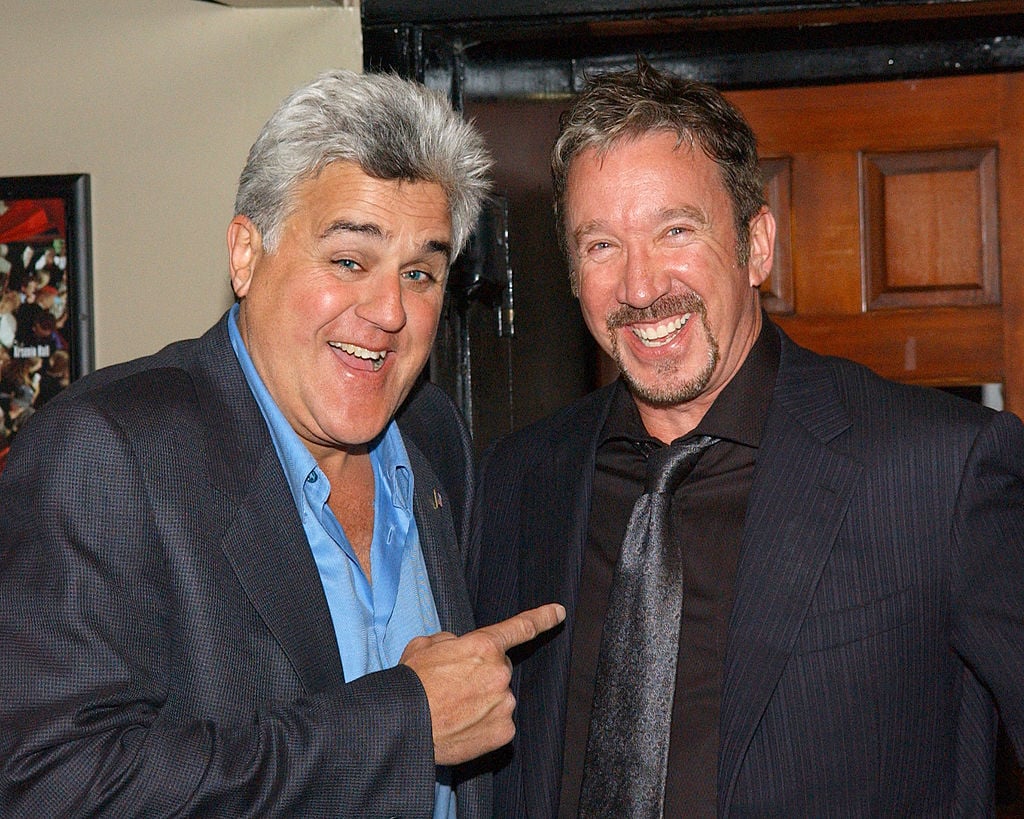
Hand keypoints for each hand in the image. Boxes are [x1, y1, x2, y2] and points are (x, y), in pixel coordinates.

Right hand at [399, 603, 564, 765]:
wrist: (404, 725)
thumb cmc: (412, 684)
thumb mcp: (426, 645)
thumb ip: (452, 640)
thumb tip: (460, 648)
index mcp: (483, 646)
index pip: (520, 628)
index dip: (543, 618)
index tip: (559, 612)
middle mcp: (500, 673)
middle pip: (499, 669)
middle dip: (482, 674)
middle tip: (453, 687)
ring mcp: (504, 704)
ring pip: (498, 697)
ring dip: (482, 700)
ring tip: (452, 709)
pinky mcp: (504, 732)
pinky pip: (498, 723)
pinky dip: (483, 724)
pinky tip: (462, 725)